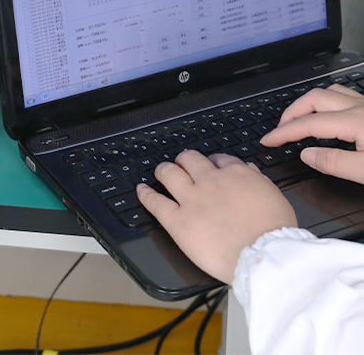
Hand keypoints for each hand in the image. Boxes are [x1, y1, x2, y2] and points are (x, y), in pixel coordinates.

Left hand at [136, 150, 296, 283]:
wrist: (266, 258)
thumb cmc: (276, 234)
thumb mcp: (275, 197)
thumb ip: (258, 181)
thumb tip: (248, 170)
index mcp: (236, 175)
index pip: (218, 159)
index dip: (212, 163)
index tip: (210, 168)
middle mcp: (210, 182)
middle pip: (189, 159)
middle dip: (184, 160)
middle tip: (182, 166)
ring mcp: (192, 200)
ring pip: (168, 172)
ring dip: (164, 170)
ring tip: (161, 172)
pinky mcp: (179, 221)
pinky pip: (156, 202)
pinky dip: (146, 195)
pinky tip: (141, 191)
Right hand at [260, 83, 363, 183]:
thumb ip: (336, 164)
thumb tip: (307, 155)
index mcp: (356, 122)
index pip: (310, 124)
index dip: (284, 132)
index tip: (268, 141)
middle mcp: (361, 107)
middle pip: (314, 98)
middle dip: (292, 113)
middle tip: (280, 130)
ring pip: (330, 92)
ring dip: (309, 104)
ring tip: (299, 120)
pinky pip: (344, 96)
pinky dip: (327, 103)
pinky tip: (328, 116)